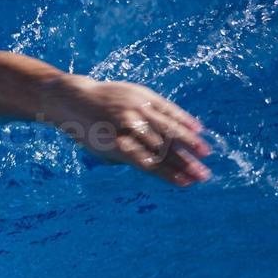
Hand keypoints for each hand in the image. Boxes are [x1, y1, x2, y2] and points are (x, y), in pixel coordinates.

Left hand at [44, 75, 212, 186]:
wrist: (73, 97)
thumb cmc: (87, 131)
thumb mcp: (101, 150)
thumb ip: (126, 157)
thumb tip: (156, 167)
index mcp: (115, 143)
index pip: (148, 163)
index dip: (168, 174)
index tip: (186, 184)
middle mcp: (126, 124)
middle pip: (161, 147)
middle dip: (184, 162)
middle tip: (202, 175)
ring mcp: (135, 107)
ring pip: (167, 127)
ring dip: (188, 142)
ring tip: (204, 154)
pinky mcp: (140, 94)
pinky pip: (166, 107)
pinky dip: (182, 118)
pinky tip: (197, 128)